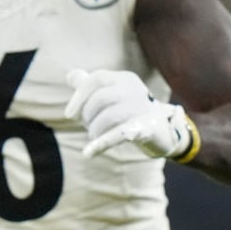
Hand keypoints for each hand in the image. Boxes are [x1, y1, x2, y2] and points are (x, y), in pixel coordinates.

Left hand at [65, 68, 196, 160]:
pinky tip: (88, 153)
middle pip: (102, 98)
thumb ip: (89, 85)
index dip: (79, 96)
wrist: (161, 132)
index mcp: (125, 79)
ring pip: (110, 116)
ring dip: (95, 129)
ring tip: (93, 136)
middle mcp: (136, 90)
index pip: (97, 79)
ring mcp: (144, 109)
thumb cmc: (129, 111)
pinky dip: (102, 144)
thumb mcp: (110, 95)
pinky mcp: (148, 129)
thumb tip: (71, 76)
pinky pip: (121, 135)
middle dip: (87, 114)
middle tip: (87, 126)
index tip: (69, 115)